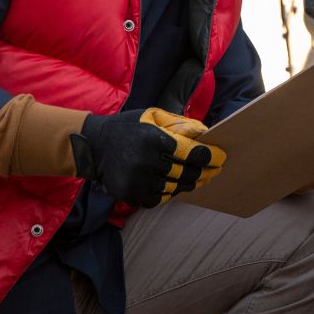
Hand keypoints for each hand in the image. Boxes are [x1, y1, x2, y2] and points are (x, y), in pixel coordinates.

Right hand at [71, 107, 225, 208]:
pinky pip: (159, 198)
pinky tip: (175, 186)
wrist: (93, 146)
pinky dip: (169, 193)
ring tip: (197, 179)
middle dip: (206, 173)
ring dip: (189, 184)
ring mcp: (140, 180)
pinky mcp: (132, 194)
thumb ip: (178, 122)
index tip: (221, 157)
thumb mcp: (151, 115)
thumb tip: (204, 131)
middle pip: (188, 173)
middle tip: (215, 171)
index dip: (211, 157)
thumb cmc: (127, 127)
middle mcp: (148, 162)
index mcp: (155, 139)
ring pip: (175, 188)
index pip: (193, 153)